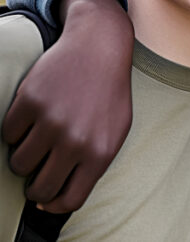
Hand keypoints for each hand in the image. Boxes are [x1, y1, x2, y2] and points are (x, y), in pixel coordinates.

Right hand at [1, 0, 133, 211]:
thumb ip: (91, 167)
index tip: (46, 199)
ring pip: (18, 164)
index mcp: (100, 153)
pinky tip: (35, 116)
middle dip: (34, 186)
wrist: (99, 49)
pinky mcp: (28, 103)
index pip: (69, 201)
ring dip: (24, 156)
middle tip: (36, 173)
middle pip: (39, 189)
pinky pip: (8, 135)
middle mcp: (75, 142)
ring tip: (39, 138)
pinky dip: (17, 130)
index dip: (53, 205)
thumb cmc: (108, 95)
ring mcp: (50, 122)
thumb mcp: (115, 133)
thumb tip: (57, 201)